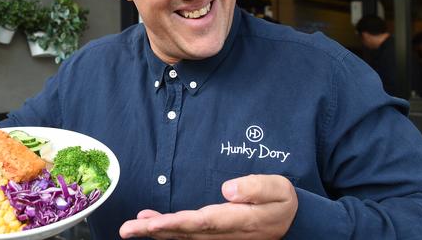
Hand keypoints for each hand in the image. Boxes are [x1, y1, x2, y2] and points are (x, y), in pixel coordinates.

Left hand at [119, 174, 297, 238]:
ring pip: (182, 237)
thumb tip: (227, 188)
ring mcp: (218, 237)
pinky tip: (149, 224)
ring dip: (155, 232)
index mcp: (239, 220)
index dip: (177, 224)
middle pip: (185, 233)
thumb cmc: (283, 202)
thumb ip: (255, 187)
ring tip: (131, 228)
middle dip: (154, 231)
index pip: (203, 222)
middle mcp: (225, 232)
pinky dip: (166, 231)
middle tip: (127, 230)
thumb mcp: (279, 189)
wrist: (293, 222)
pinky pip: (187, 236)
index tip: (154, 224)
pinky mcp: (215, 235)